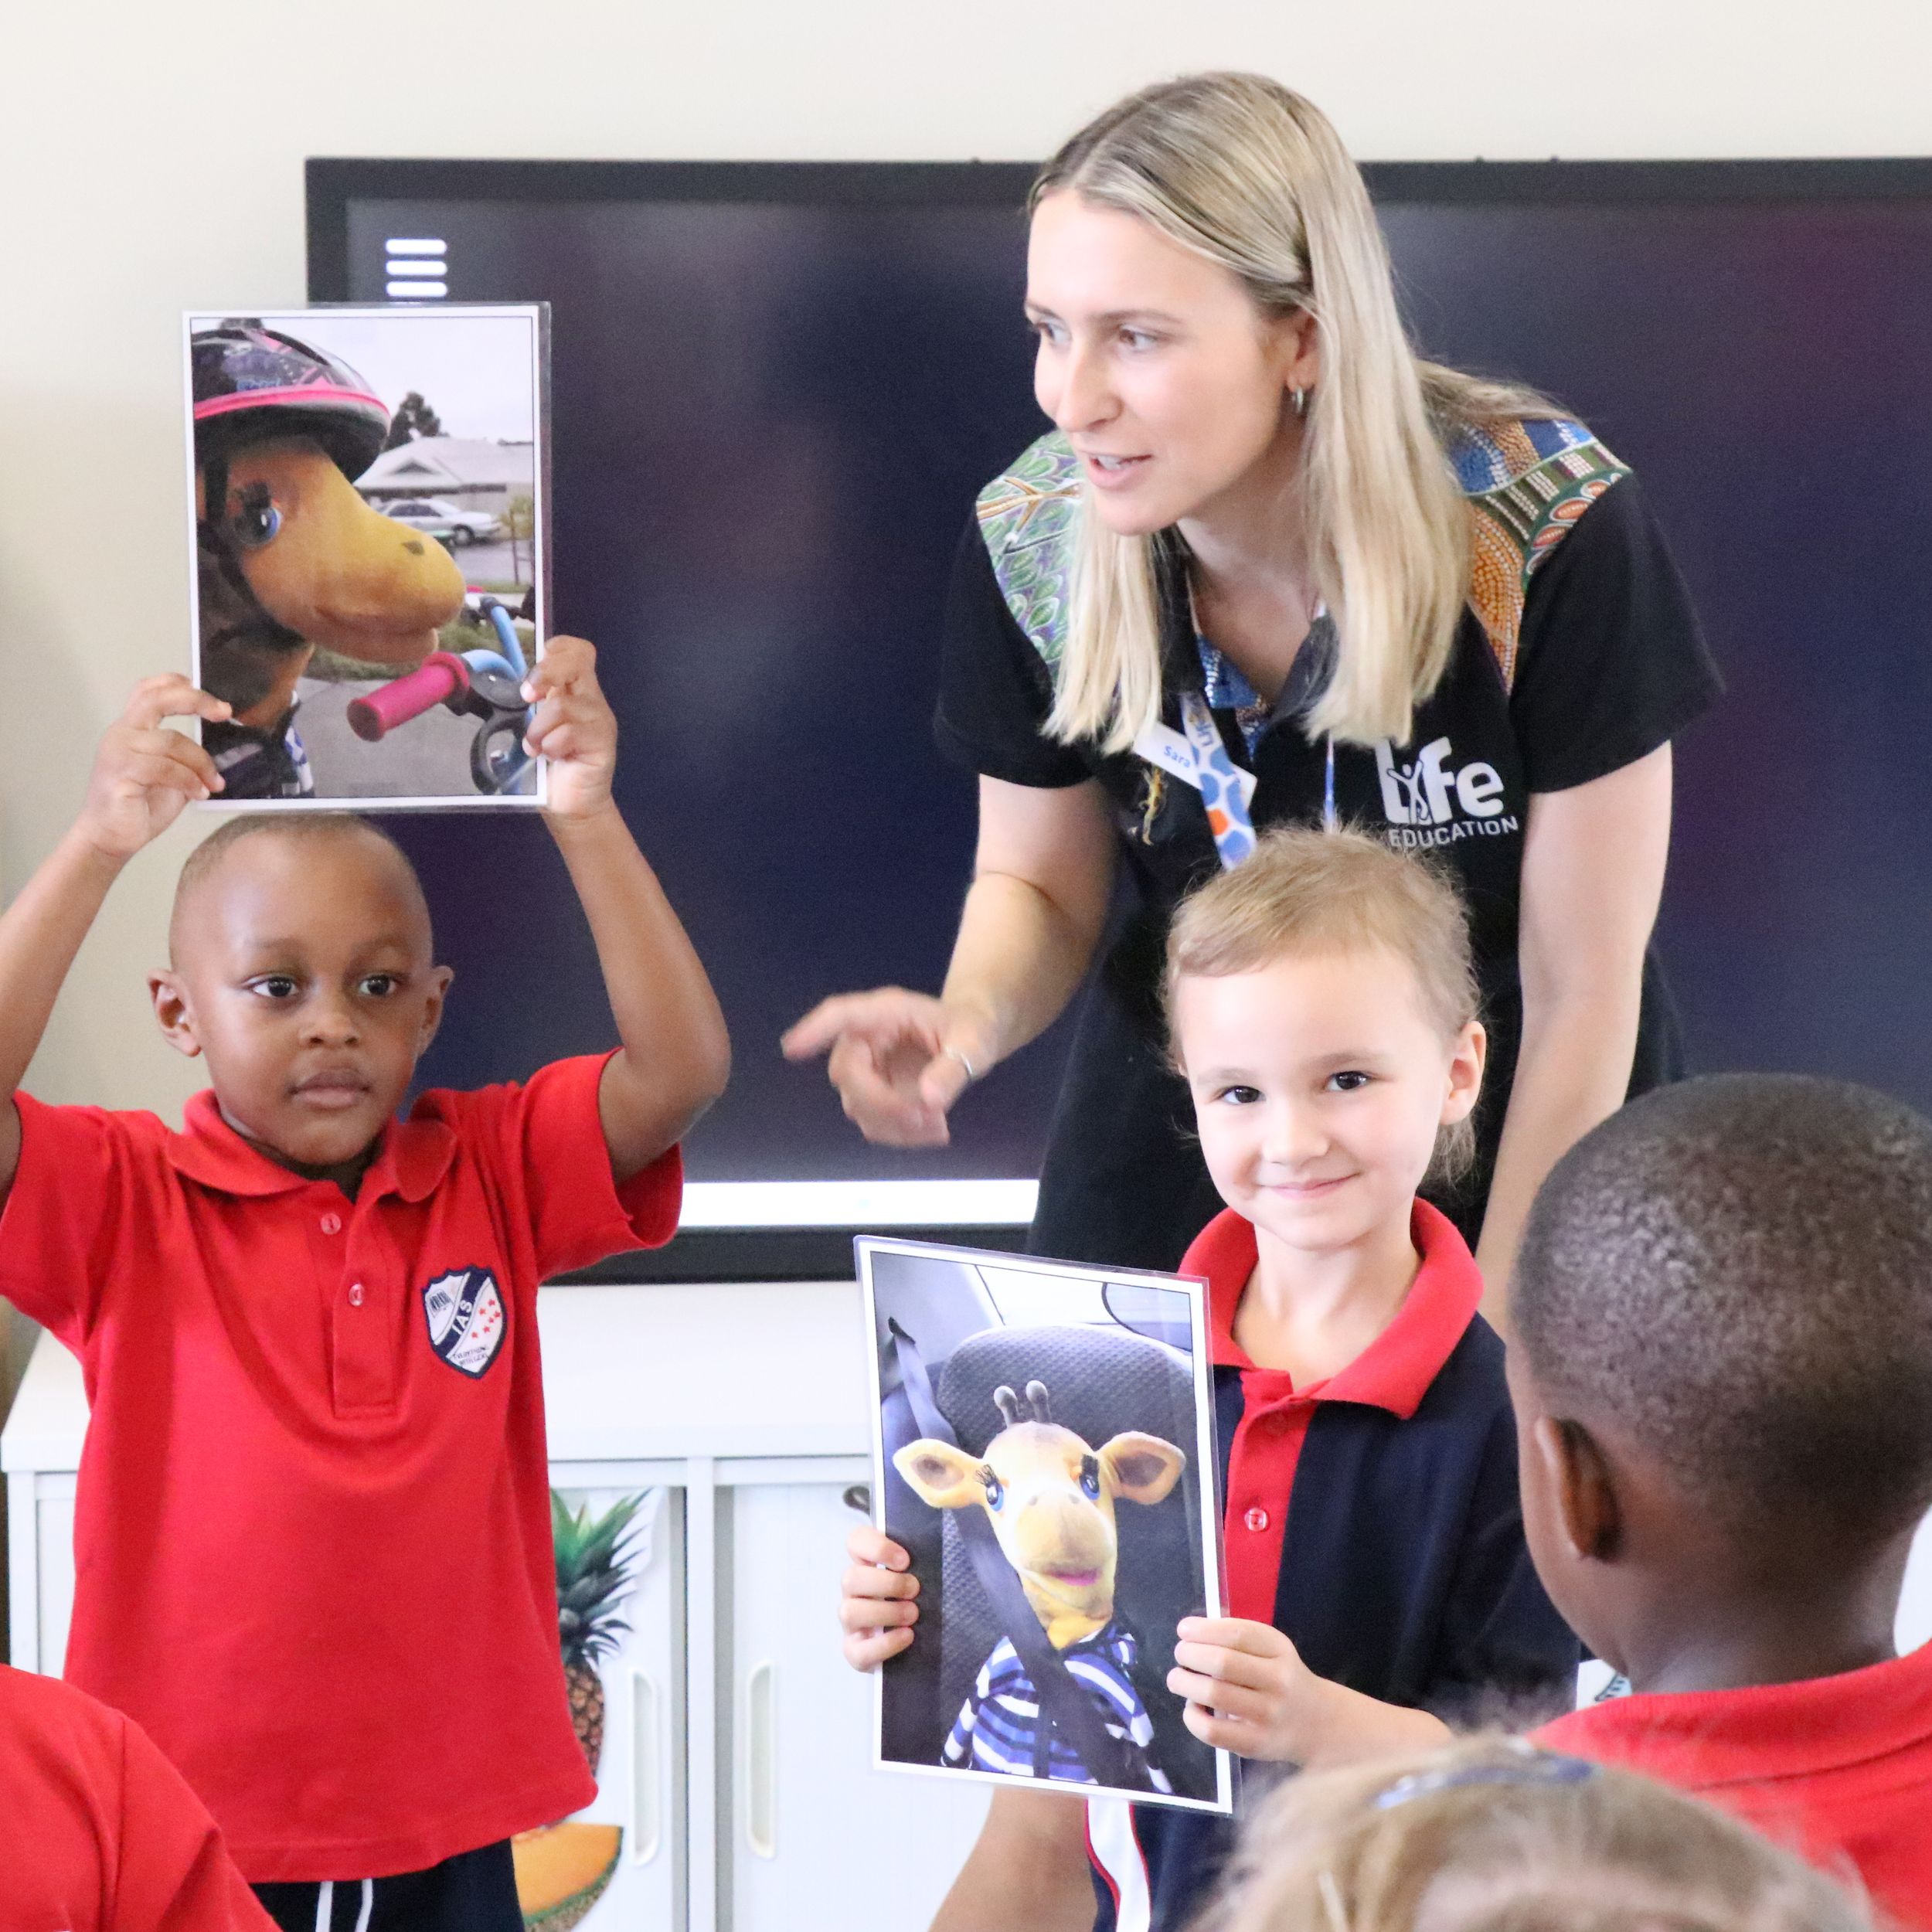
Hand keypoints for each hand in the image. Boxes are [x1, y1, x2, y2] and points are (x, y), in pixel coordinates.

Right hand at [78, 677, 228, 859]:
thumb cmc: (141, 804)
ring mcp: (118, 750)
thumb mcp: (171, 772)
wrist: (112, 836)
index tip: (210, 695)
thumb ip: (185, 754)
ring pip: (172, 741)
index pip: (148, 690)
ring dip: (201, 763)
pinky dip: (189, 780)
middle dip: (195, 701)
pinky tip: (198, 793)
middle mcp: (122, 733)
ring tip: (212, 784)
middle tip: (225, 713)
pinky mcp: (121, 772)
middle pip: (157, 700)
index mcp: (132, 728)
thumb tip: (223, 746)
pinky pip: (166, 768)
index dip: (176, 683)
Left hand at [524, 636, 616, 821]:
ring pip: (562, 705)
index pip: (577, 651)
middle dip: (546, 673)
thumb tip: (518, 686)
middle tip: (528, 696)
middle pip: (578, 662)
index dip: (557, 649)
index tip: (535, 670)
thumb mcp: (539, 727)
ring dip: (539, 728)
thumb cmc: (551, 767)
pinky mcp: (602, 744)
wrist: (572, 807)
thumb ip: (537, 705)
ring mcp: (600, 721)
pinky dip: (550, 745)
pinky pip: (569, 733)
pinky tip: (549, 757)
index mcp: (577, 692)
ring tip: (535, 747)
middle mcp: (592, 701)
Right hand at [782, 989, 994, 1146]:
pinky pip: (874, 1123)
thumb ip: (952, 1068)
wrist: (970, 1040)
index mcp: (885, 1012)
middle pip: (848, 1073)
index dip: (814, 1031)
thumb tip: (930, 1099)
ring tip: (939, 1124)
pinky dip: (902, 1134)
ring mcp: (866, 1071)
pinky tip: (934, 1129)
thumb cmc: (971, 1028)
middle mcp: (867, 1040)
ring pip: (858, 1106)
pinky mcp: (874, 1097)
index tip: (791, 1048)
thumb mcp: (974, 1041)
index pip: (840, 1015)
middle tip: (927, 1116)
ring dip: (895, 1124)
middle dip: (882, 1102)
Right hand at [838, 1525, 918, 1670]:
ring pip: (850, 1612)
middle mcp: (853, 1593)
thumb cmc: (917, 1601)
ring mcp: (851, 1624)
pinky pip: (859, 1650)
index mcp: (867, 1566)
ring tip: (913, 1614)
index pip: (856, 1541)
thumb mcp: (919, 1576)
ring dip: (886, 1612)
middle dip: (887, 1584)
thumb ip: (921, 1560)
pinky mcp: (855, 1652)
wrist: (915, 1646)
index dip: (877, 1547)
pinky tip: (907, 1636)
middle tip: (915, 1589)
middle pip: (850, 1578)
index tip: (905, 1560)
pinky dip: (886, 1643)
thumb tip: (935, 1548)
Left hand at [1167, 1617, 1334, 1763]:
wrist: (1319, 1724)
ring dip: (1184, 1682)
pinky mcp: (1256, 1745)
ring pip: (1215, 1694)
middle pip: (1223, 1663)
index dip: (1204, 1630)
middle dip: (1190, 1654)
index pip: (1237, 1634)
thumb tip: (1189, 1633)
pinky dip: (1192, 1717)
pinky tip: (1192, 1707)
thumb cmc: (1282, 1679)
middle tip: (1180, 1654)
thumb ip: (1237, 1639)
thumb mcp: (1272, 1650)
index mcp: (1279, 1650)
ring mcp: (1268, 1715)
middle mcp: (1278, 1681)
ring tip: (1177, 1679)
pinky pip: (1214, 1731)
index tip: (1184, 1629)